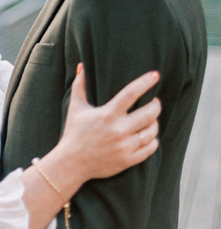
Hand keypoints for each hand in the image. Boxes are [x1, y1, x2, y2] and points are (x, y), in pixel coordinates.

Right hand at [59, 63, 160, 180]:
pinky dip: (152, 140)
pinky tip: (147, 135)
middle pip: (149, 113)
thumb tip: (81, 66)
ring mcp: (124, 146)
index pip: (131, 94)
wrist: (72, 162)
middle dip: (156, 104)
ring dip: (155, 123)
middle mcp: (118, 130)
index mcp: (106, 115)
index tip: (155, 75)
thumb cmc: (74, 132)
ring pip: (152, 130)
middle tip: (154, 101)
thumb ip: (79, 86)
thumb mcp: (75, 108)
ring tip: (150, 119)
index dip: (145, 82)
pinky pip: (151, 147)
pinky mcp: (128, 160)